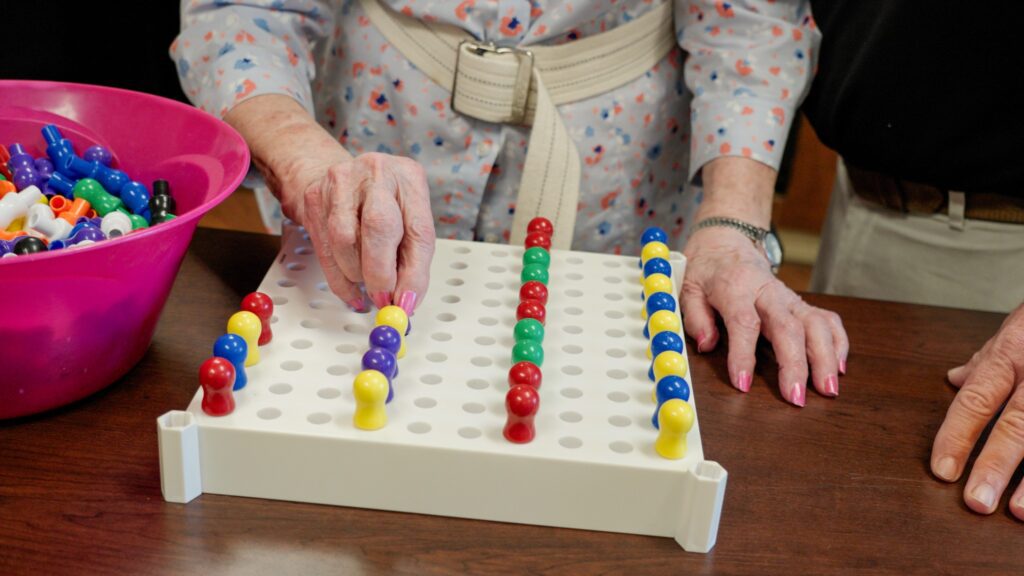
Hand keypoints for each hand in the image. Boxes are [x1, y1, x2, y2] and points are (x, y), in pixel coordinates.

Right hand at [224, 95, 435, 312]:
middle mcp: (376, 173)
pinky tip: (352, 291)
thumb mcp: (409, 221)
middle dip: (381, 274)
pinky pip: (325, 250)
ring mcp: (341, 183)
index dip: (414, 273)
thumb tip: (405, 301)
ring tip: (368, 281)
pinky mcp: (315, 198)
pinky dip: (340, 280)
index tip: (407, 302)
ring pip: (345, 240)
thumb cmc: (385, 203)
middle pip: (379, 227)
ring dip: (358, 273)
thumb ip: (412, 260)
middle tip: (383, 299)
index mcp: (410, 177)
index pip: (418, 231)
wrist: (345, 178)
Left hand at [681, 226, 847, 404]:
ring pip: (816, 324)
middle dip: (796, 365)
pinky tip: (838, 368)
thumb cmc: (707, 270)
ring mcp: (789, 297)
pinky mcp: (801, 303)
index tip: (743, 384)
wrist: (727, 242)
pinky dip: (837, 342)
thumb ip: (696, 317)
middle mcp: (768, 291)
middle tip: (796, 398)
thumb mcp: (688, 289)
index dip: (744, 355)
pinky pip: (827, 320)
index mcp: (735, 287)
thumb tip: (706, 345)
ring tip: (827, 390)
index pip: (744, 322)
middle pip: (789, 327)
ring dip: (825, 358)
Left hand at [932, 303, 1023, 519]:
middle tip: (976, 502)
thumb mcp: (1016, 327)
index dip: (957, 434)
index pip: (977, 397)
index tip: (941, 470)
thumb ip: (987, 360)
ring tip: (1017, 512)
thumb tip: (954, 378)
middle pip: (1017, 422)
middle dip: (995, 464)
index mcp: (1012, 352)